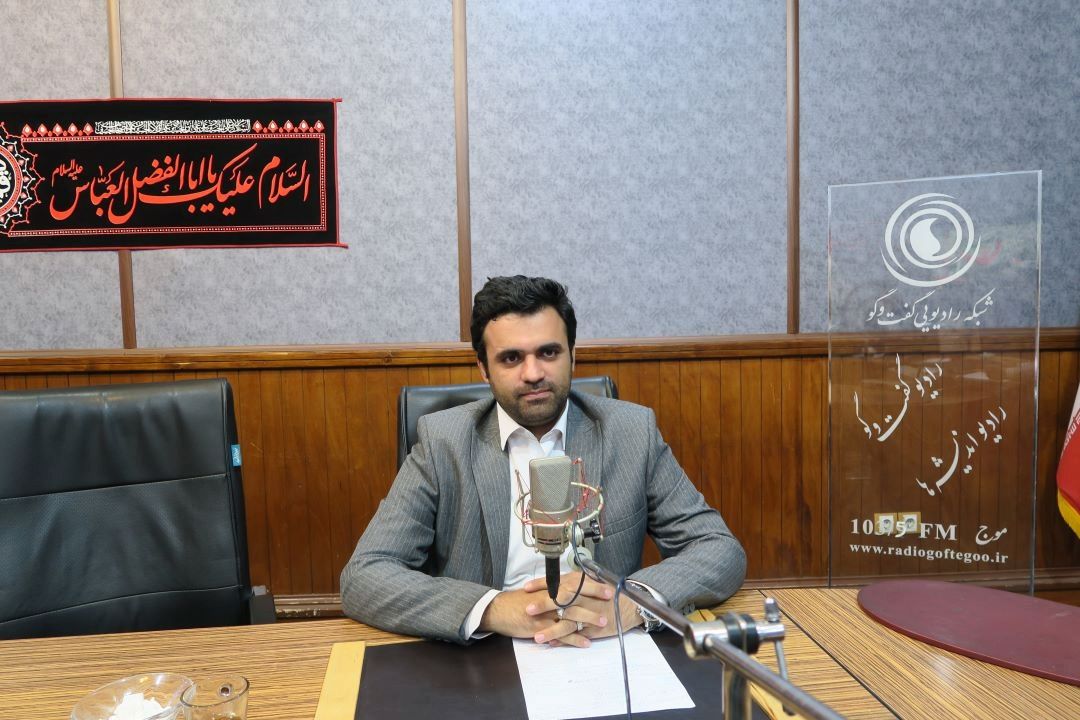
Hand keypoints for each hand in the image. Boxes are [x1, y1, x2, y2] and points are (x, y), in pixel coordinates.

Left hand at [521, 572, 642, 647]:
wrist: (628, 604)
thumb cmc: (607, 592)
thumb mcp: (590, 581)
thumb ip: (573, 582)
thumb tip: (553, 583)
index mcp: (581, 583)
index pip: (558, 582)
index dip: (541, 584)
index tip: (526, 588)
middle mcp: (583, 597)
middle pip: (561, 600)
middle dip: (544, 605)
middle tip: (528, 609)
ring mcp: (587, 614)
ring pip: (567, 622)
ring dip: (551, 630)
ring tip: (537, 637)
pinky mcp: (592, 628)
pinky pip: (576, 635)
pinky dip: (564, 640)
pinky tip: (552, 644)